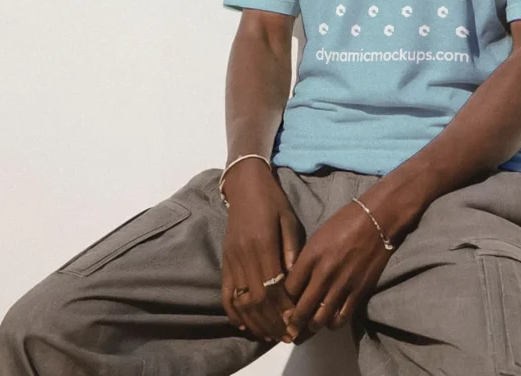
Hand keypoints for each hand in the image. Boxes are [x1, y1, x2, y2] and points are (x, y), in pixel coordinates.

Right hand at [221, 162, 304, 342]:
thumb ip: (292, 249)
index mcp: (262, 242)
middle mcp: (244, 254)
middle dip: (272, 321)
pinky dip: (233, 312)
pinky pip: (226, 292)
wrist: (244, 185)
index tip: (296, 321)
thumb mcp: (289, 219)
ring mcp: (231, 259)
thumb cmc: (272, 200)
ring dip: (255, 322)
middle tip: (287, 335)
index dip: (283, 307)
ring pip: (241, 300)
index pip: (273, 285)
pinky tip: (244, 324)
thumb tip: (296, 280)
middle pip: (256, 298)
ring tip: (270, 335)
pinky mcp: (224, 261)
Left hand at [282, 197, 394, 340]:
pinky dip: (332, 324)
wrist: (376, 220)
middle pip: (301, 309)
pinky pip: (341, 318)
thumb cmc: (343, 223)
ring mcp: (342, 285)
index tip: (279, 310)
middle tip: (288, 329)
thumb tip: (293, 285)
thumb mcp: (317, 238)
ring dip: (311, 327)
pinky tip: (329, 321)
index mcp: (310, 256)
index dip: (281, 303)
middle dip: (292, 323)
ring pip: (320, 319)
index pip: (288, 290)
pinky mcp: (359, 292)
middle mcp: (324, 273)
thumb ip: (304, 262)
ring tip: (308, 327)